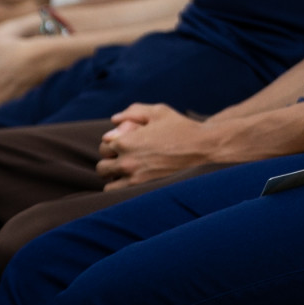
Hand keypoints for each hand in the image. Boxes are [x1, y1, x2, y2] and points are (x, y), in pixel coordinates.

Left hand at [97, 103, 215, 187]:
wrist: (201, 147)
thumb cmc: (179, 126)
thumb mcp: (157, 111)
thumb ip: (133, 112)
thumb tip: (114, 121)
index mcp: (126, 141)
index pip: (103, 145)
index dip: (112, 143)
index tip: (124, 142)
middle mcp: (126, 160)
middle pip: (102, 166)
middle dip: (110, 160)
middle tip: (123, 157)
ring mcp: (134, 177)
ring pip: (107, 182)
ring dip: (113, 176)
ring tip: (125, 171)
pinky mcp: (143, 188)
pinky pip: (117, 193)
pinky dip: (120, 187)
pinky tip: (132, 180)